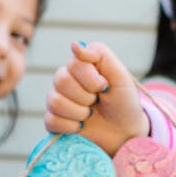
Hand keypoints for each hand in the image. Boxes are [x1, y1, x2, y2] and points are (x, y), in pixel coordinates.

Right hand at [44, 40, 148, 155]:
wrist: (125, 132)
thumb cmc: (123, 102)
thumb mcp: (119, 75)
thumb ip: (99, 54)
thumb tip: (73, 44)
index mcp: (80, 67)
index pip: (73, 65)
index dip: (91, 80)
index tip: (105, 86)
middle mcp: (65, 81)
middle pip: (61, 81)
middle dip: (85, 96)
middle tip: (97, 102)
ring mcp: (58, 101)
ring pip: (54, 101)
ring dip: (78, 112)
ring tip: (89, 115)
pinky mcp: (54, 122)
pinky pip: (50, 121)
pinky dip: (69, 126)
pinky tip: (80, 127)